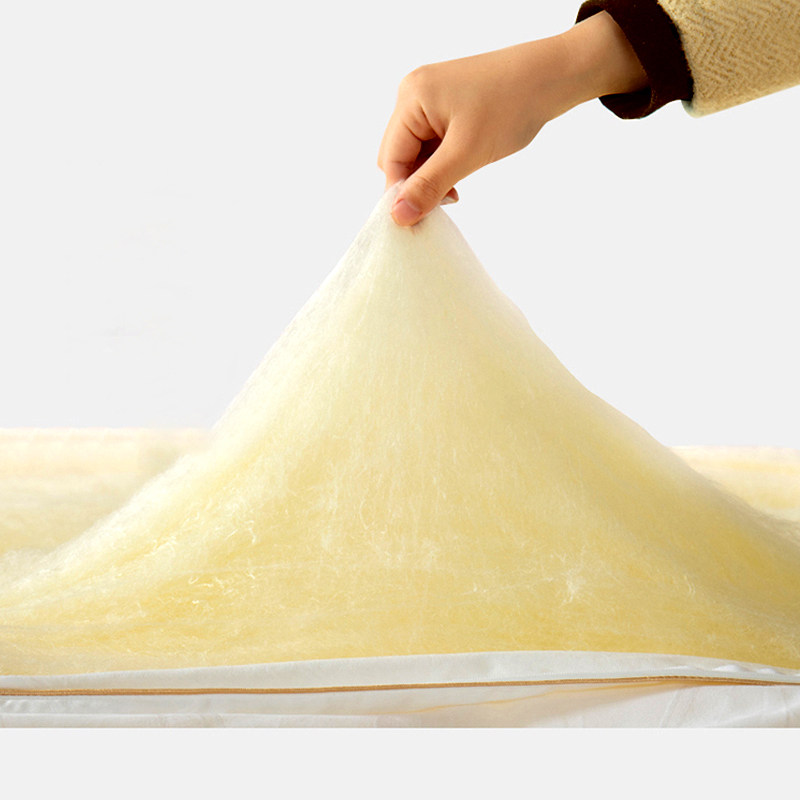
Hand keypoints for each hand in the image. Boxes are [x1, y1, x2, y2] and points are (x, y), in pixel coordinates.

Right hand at [378, 11, 647, 225]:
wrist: (552, 76)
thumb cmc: (512, 104)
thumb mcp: (467, 153)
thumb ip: (429, 186)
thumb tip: (397, 216)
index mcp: (411, 98)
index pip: (390, 158)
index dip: (401, 192)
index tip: (419, 221)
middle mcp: (413, 94)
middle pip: (399, 156)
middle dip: (417, 183)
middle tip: (447, 200)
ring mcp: (430, 98)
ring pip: (416, 153)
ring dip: (431, 176)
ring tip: (458, 187)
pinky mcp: (446, 106)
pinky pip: (432, 144)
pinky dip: (442, 163)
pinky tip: (460, 173)